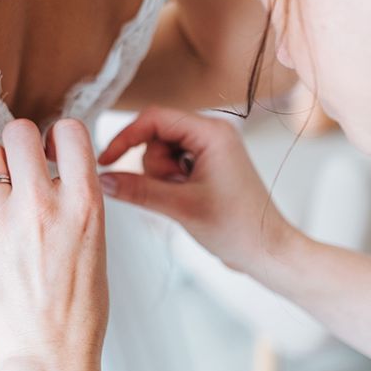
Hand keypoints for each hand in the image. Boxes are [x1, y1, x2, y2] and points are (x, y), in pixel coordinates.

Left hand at [0, 119, 108, 370]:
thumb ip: (74, 197)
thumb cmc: (77, 304)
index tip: (52, 149)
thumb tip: (52, 164)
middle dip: (19, 142)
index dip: (59, 135)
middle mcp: (42, 205)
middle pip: (18, 131)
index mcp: (83, 205)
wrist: (48, 353)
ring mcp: (1, 221)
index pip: (70, 131)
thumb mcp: (95, 241)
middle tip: (20, 164)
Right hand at [98, 106, 298, 275]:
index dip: (126, 137)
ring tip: (183, 198)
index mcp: (211, 132)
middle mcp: (212, 133)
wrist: (268, 252)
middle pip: (155, 135)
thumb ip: (138, 190)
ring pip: (160, 151)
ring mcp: (210, 148)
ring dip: (161, 177)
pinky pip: (171, 163)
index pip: (154, 118)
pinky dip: (169, 182)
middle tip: (172, 192)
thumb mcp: (181, 207)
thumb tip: (103, 179)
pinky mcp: (207, 163)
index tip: (107, 160)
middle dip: (154, 166)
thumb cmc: (239, 229)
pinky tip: (186, 199)